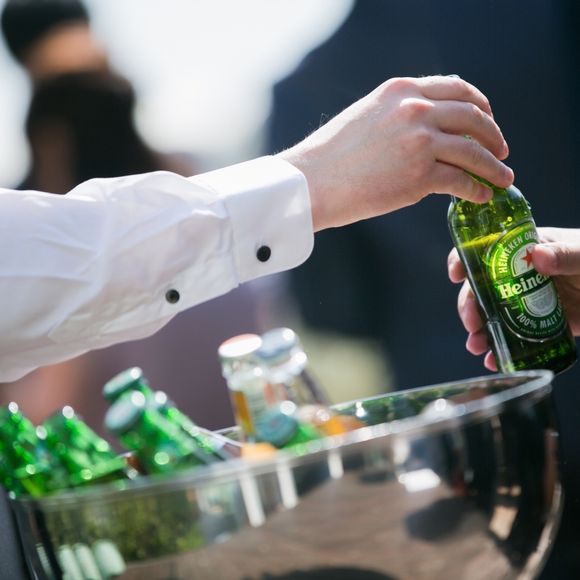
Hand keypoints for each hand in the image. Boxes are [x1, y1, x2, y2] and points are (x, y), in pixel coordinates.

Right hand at [278, 75, 513, 230]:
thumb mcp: (366, 115)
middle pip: (473, 117)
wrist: (310, 181)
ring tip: (503, 178)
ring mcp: (420, 141)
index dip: (480, 106)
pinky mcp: (420, 175)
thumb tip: (425, 130)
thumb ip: (398, 114)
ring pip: (474, 151)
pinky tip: (481, 196)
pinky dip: (476, 189)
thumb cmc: (330, 156)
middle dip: (494, 135)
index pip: (456, 89)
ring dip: (494, 166)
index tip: (487, 121)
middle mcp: (415, 109)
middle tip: (501, 151)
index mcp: (401, 89)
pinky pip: (461, 181)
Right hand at [448, 227, 579, 370]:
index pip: (485, 250)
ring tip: (477, 346)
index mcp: (525, 251)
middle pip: (482, 288)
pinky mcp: (541, 324)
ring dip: (480, 331)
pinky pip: (516, 338)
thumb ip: (565, 255)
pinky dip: (503, 350)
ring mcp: (528, 301)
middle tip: (471, 323)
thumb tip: (535, 257)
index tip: (456, 275)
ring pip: (493, 315)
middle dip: (470, 306)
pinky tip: (496, 360)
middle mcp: (520, 276)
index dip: (465, 260)